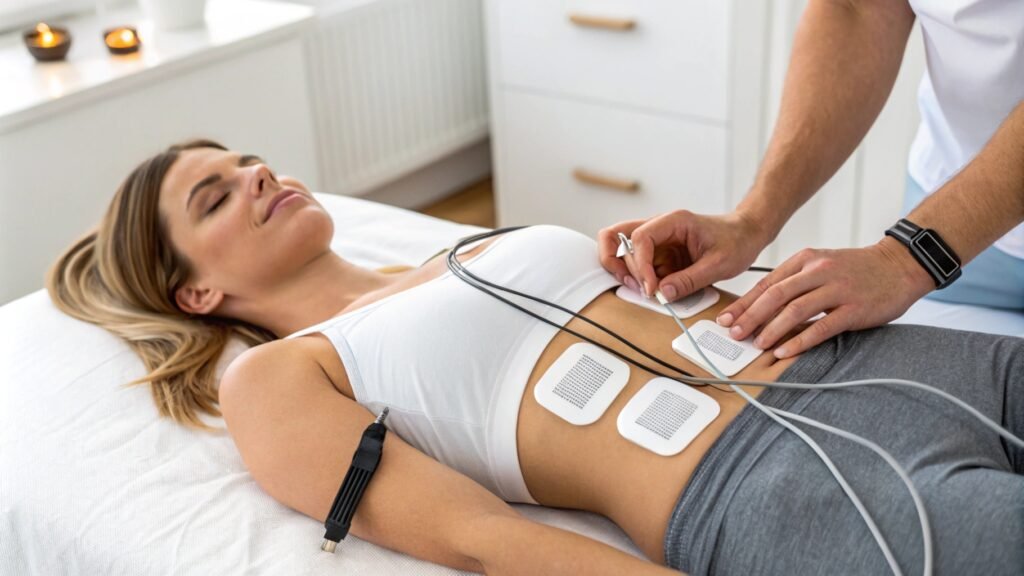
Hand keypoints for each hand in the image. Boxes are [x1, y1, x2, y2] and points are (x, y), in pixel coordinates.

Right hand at [597, 209, 770, 300]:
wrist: (746, 235)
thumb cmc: (736, 240)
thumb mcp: (719, 264)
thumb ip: (690, 280)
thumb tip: (663, 293)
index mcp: (673, 221)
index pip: (640, 238)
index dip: (640, 265)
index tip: (650, 288)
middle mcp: (659, 227)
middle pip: (617, 237)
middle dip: (622, 265)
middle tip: (638, 288)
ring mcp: (657, 241)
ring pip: (621, 250)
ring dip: (625, 270)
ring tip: (643, 289)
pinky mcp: (659, 254)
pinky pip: (638, 265)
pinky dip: (639, 278)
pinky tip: (654, 290)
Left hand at [717, 237, 934, 357]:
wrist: (899, 264)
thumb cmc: (855, 270)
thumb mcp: (821, 266)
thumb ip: (794, 282)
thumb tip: (761, 308)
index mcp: (805, 260)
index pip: (767, 283)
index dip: (744, 303)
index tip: (726, 319)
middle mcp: (818, 271)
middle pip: (775, 295)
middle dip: (751, 316)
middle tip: (734, 333)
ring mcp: (837, 289)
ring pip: (795, 310)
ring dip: (772, 329)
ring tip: (756, 344)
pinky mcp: (854, 308)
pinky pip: (823, 326)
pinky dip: (801, 341)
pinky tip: (785, 352)